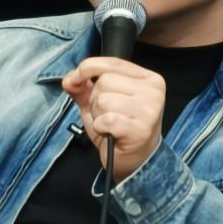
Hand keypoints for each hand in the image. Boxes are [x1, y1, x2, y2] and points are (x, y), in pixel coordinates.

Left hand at [61, 57, 165, 181]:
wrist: (134, 161)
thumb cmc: (119, 129)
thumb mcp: (99, 103)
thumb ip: (83, 87)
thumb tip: (69, 79)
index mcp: (147, 78)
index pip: (111, 62)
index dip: (87, 68)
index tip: (74, 78)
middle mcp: (153, 90)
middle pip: (104, 81)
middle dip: (95, 100)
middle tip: (107, 116)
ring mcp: (150, 109)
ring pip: (103, 100)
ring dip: (98, 116)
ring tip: (109, 126)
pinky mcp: (141, 129)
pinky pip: (106, 119)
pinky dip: (101, 128)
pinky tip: (111, 134)